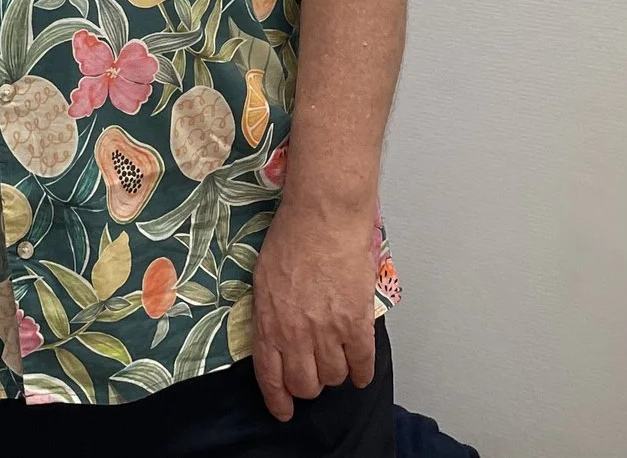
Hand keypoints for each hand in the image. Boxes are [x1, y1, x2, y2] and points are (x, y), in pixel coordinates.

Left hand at [249, 203, 377, 422]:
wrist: (323, 216)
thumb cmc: (291, 236)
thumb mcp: (263, 278)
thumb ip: (269, 313)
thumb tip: (276, 336)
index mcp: (269, 323)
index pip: (271, 377)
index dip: (278, 400)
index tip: (284, 410)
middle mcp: (296, 334)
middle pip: (306, 384)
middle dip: (310, 385)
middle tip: (315, 373)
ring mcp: (327, 330)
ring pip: (334, 377)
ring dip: (336, 374)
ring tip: (337, 360)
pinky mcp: (356, 322)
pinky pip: (363, 363)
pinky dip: (363, 372)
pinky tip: (361, 371)